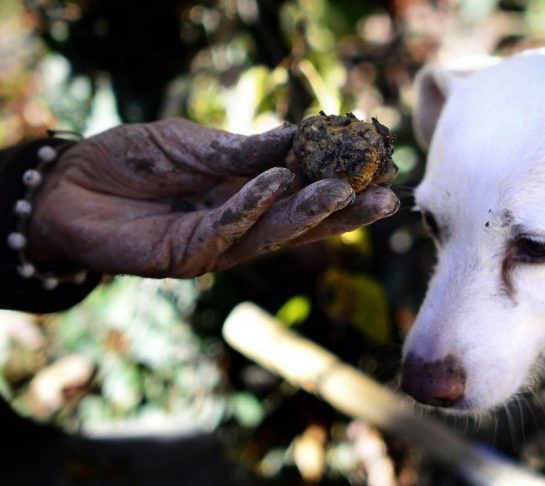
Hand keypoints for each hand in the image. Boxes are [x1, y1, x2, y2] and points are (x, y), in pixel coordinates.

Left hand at [27, 119, 398, 277]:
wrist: (70, 184)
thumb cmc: (133, 159)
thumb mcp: (194, 143)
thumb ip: (243, 149)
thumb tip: (300, 137)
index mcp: (249, 193)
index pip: (305, 190)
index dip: (342, 181)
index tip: (381, 167)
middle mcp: (242, 223)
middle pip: (303, 222)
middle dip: (345, 211)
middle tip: (389, 197)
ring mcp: (218, 244)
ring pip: (274, 233)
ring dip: (311, 214)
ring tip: (346, 192)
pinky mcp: (188, 258)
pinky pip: (228, 230)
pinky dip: (253, 206)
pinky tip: (278, 183)